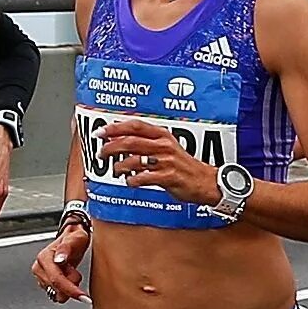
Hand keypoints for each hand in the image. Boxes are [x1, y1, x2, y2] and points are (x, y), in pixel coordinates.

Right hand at [34, 221, 90, 302]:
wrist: (72, 239)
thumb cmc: (75, 238)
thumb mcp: (76, 239)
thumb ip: (66, 248)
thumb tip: (59, 259)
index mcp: (44, 258)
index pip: (57, 279)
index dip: (71, 290)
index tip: (85, 298)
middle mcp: (39, 268)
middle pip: (57, 289)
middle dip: (72, 287)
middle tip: (79, 275)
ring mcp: (41, 276)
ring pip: (57, 293)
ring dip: (69, 287)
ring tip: (73, 272)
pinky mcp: (45, 282)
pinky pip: (57, 293)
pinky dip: (66, 290)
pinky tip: (69, 278)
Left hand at [100, 118, 217, 205]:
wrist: (207, 182)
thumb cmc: (184, 166)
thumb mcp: (167, 147)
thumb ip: (146, 142)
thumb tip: (119, 137)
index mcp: (163, 136)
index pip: (135, 126)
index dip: (115, 128)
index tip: (100, 132)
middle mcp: (164, 146)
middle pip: (130, 142)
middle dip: (111, 148)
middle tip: (101, 154)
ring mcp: (167, 162)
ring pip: (134, 161)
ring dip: (120, 167)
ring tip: (116, 171)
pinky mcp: (169, 177)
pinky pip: (143, 178)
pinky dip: (132, 181)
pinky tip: (131, 182)